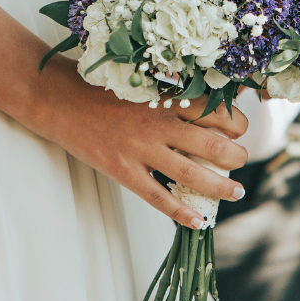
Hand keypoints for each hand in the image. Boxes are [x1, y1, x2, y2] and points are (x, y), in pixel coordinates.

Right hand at [25, 56, 248, 228]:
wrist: (57, 97)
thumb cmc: (98, 84)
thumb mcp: (140, 79)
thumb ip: (170, 91)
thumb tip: (202, 100)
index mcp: (167, 98)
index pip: (218, 112)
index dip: (237, 124)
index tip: (241, 130)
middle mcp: (160, 124)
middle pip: (215, 145)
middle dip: (237, 157)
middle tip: (242, 160)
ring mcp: (141, 150)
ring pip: (194, 174)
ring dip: (222, 187)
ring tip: (237, 193)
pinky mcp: (123, 171)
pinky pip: (159, 197)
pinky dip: (182, 213)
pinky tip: (199, 222)